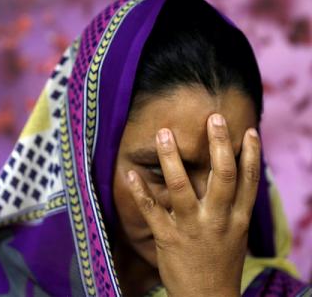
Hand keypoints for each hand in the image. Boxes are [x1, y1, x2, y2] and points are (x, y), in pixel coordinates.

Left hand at [127, 113, 260, 296]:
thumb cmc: (221, 264)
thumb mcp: (235, 235)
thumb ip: (233, 207)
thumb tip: (233, 177)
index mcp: (238, 220)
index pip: (248, 182)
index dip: (250, 155)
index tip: (248, 130)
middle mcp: (217, 220)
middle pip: (222, 176)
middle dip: (219, 145)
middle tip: (212, 117)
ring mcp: (191, 228)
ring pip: (182, 187)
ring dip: (171, 158)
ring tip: (164, 134)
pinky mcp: (167, 238)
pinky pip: (151, 209)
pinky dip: (140, 189)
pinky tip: (130, 172)